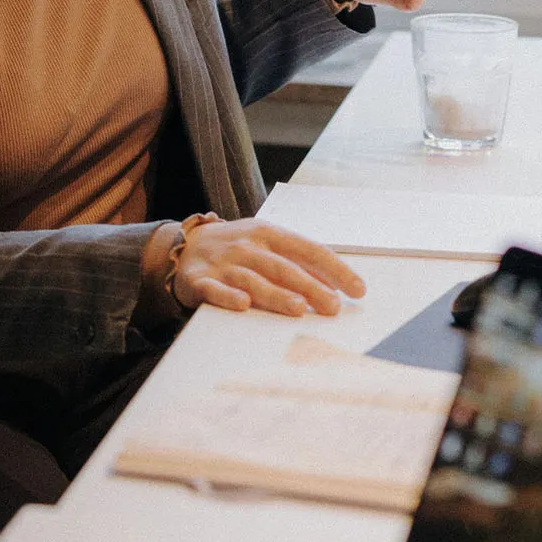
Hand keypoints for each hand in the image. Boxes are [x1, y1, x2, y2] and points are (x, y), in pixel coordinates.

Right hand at [166, 214, 364, 319]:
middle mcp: (248, 246)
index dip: (335, 269)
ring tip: (298, 308)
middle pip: (284, 267)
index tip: (358, 289)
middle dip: (311, 286)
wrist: (184, 246)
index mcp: (269, 233)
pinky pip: (215, 289)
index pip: (309, 249)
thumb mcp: (267, 245)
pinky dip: (228, 296)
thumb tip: (334, 287)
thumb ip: (298, 263)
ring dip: (276, 294)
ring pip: (254, 280)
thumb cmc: (237, 250)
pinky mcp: (200, 280)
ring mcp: (223, 263)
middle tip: (333, 307)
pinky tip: (242, 304)